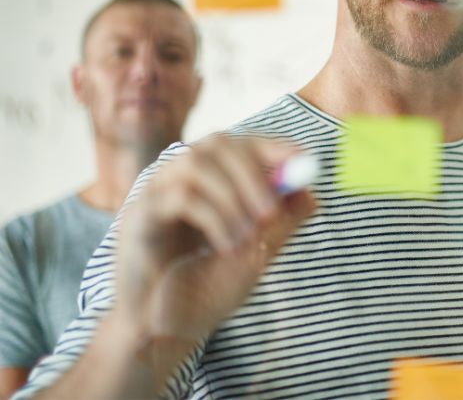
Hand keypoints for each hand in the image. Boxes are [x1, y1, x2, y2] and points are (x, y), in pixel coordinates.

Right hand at [115, 136, 316, 348]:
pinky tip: (229, 247)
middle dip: (252, 172)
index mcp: (209, 182)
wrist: (166, 330)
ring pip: (196, 164)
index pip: (240, 144)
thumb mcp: (256, 253)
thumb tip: (311, 193)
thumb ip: (282, 223)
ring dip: (233, 198)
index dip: (272, 146)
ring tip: (250, 237)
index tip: (302, 159)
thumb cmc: (207, 290)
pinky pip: (180, 197)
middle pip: (216, 143)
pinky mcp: (140, 215)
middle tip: (273, 210)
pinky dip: (215, 218)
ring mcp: (156, 192)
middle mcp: (179, 178)